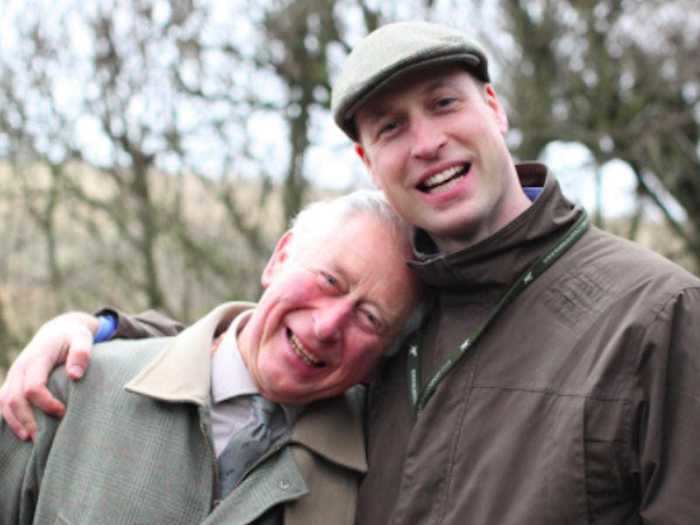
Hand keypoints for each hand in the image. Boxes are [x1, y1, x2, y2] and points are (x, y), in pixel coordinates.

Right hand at [0, 312, 98, 440]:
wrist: (58, 330)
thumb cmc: (73, 337)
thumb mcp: (82, 338)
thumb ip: (81, 354)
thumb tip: (75, 376)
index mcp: (37, 357)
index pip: (33, 386)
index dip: (45, 403)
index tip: (62, 412)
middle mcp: (20, 367)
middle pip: (15, 399)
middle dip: (27, 419)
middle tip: (43, 437)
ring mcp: (14, 375)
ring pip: (5, 402)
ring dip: (15, 422)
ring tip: (31, 439)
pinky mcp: (13, 381)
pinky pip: (3, 402)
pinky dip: (9, 417)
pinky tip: (22, 431)